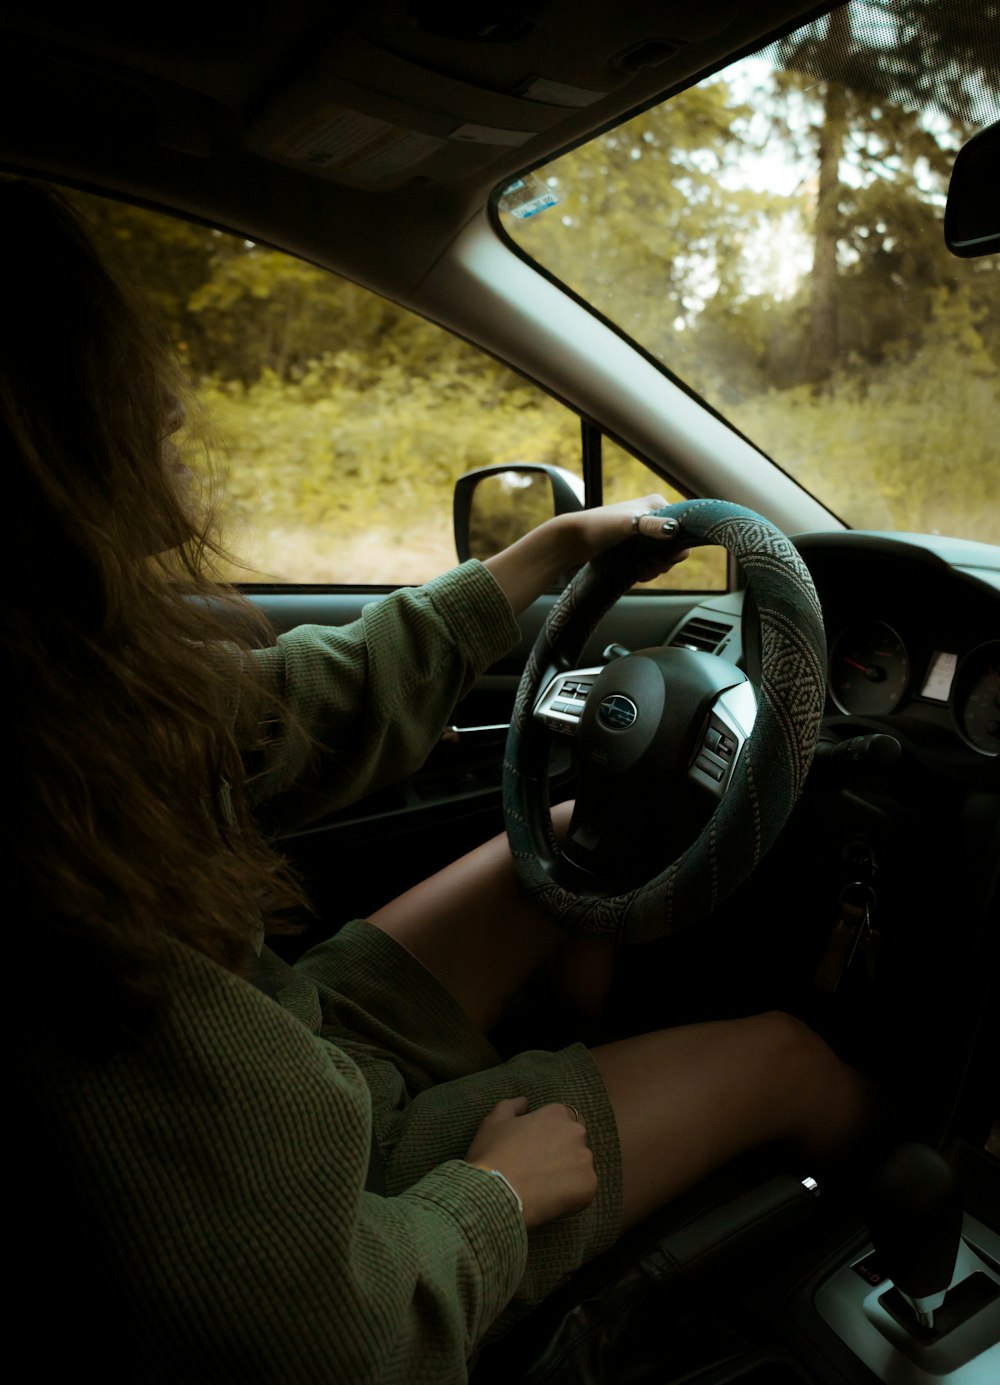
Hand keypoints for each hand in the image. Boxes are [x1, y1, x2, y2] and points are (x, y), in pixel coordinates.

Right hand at [465, 1096, 597, 1228]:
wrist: (498, 1193)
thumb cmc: (493, 1154)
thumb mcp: (493, 1123)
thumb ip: (511, 1106)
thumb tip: (524, 1101)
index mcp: (556, 1114)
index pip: (563, 1119)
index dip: (551, 1134)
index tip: (537, 1148)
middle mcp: (576, 1132)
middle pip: (575, 1141)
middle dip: (563, 1152)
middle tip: (540, 1168)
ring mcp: (585, 1159)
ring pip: (580, 1166)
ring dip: (568, 1173)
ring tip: (545, 1188)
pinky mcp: (589, 1185)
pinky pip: (584, 1189)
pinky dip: (572, 1195)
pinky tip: (551, 1200)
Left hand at [484, 494, 688, 614]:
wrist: (572, 540)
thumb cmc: (597, 527)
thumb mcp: (626, 525)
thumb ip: (651, 525)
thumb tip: (674, 529)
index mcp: (657, 505)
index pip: (684, 529)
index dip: (676, 548)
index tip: (662, 560)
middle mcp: (653, 516)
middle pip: (674, 546)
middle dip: (664, 562)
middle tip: (648, 570)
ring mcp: (643, 532)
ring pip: (663, 556)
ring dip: (655, 569)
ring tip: (640, 573)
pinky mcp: (634, 546)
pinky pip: (651, 561)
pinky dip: (647, 571)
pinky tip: (636, 575)